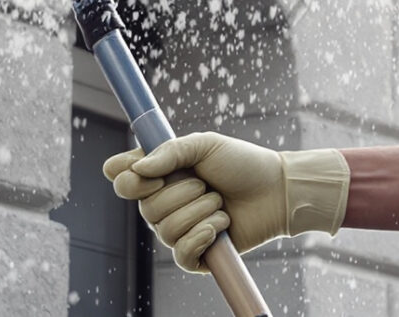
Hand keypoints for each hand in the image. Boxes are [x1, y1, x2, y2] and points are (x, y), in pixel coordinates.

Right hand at [104, 132, 349, 271]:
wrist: (275, 189)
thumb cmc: (241, 163)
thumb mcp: (205, 144)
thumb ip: (170, 152)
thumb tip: (137, 168)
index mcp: (160, 175)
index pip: (122, 181)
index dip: (129, 180)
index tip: (150, 173)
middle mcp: (164, 204)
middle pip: (145, 209)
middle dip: (182, 194)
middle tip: (206, 184)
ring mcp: (179, 230)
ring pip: (165, 230)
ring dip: (200, 212)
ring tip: (220, 203)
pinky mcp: (196, 253)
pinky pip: (180, 254)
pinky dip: (201, 237)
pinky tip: (219, 226)